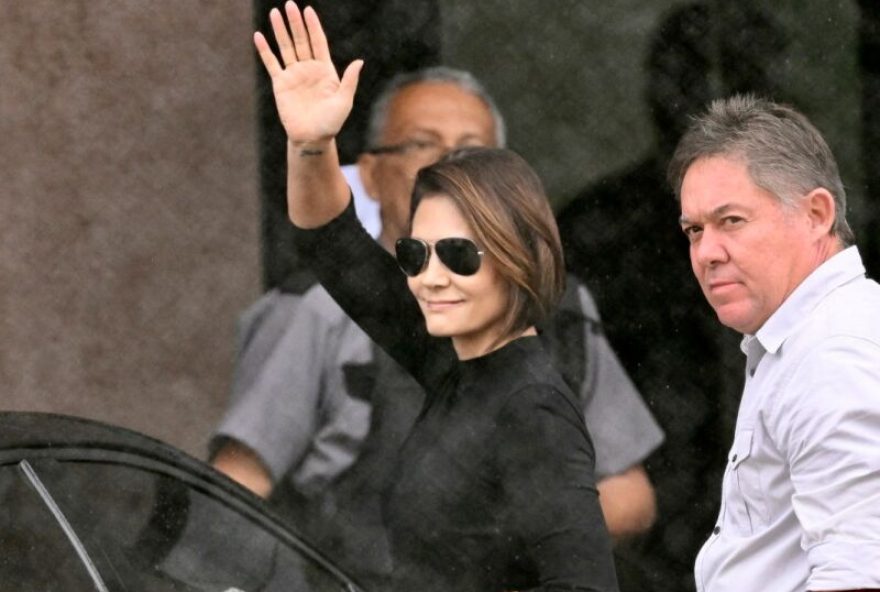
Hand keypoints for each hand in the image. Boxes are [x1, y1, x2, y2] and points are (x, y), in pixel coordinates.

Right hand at [254, 2, 362, 145]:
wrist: (312, 138)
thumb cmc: (331, 123)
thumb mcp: (344, 101)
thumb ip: (349, 81)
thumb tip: (359, 61)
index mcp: (325, 70)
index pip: (318, 42)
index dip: (313, 26)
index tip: (308, 10)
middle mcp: (308, 69)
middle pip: (301, 40)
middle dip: (295, 23)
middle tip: (289, 4)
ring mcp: (294, 75)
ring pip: (286, 48)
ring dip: (280, 31)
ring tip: (274, 13)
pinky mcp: (281, 84)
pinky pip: (271, 64)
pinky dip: (265, 50)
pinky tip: (259, 36)